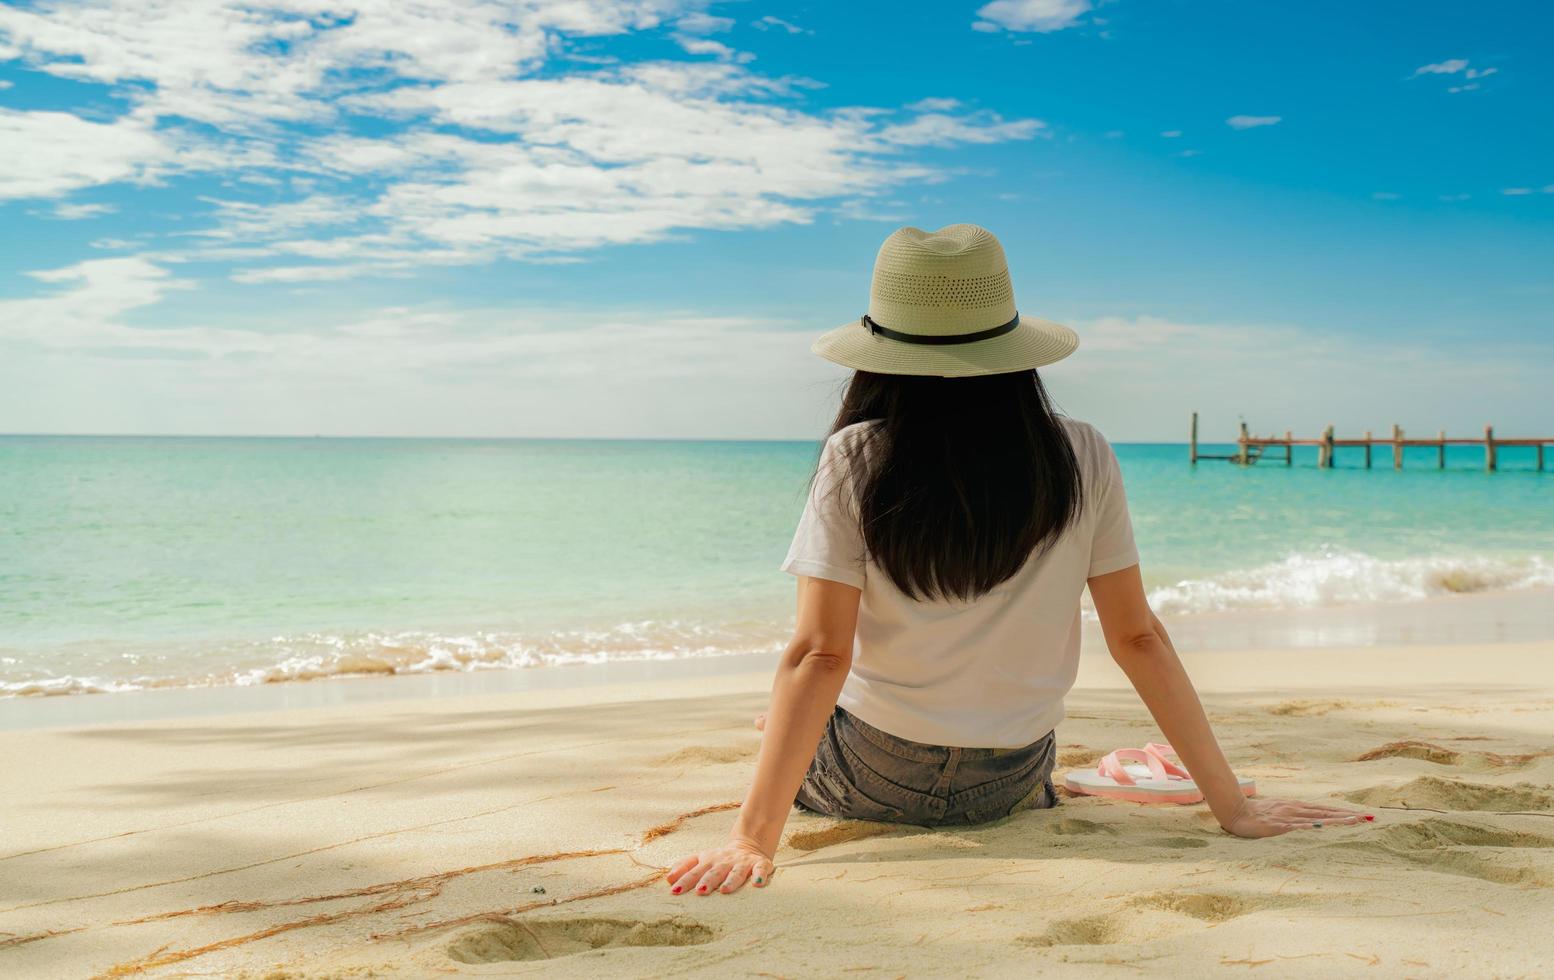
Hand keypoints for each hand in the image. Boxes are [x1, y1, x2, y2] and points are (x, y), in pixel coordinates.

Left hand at [665, 836, 774, 895]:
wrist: (749, 845)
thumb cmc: (720, 859)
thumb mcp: (701, 859)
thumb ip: (684, 866)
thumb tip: (668, 879)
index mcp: (709, 860)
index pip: (695, 870)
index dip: (685, 880)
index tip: (675, 890)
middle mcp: (725, 861)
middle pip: (715, 871)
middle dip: (707, 881)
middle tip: (700, 892)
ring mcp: (742, 863)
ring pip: (736, 872)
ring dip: (730, 881)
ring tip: (725, 891)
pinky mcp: (760, 864)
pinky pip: (760, 869)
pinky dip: (759, 875)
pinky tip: (757, 883)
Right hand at [1218, 797, 1374, 838]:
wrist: (1235, 810)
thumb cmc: (1258, 813)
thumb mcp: (1280, 812)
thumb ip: (1296, 816)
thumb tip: (1313, 822)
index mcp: (1297, 807)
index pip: (1326, 810)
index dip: (1344, 813)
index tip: (1363, 816)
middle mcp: (1296, 809)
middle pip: (1326, 813)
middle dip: (1348, 816)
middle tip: (1368, 818)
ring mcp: (1287, 817)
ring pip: (1316, 818)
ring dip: (1335, 820)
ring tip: (1354, 821)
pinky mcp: (1277, 825)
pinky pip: (1296, 826)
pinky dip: (1309, 826)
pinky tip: (1321, 827)